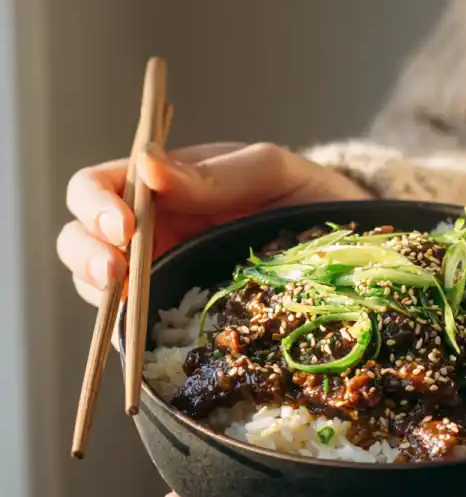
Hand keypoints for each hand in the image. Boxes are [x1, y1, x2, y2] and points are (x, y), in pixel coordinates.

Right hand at [57, 142, 369, 306]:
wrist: (350, 247)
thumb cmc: (311, 198)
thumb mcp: (274, 173)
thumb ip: (216, 173)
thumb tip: (148, 167)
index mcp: (169, 185)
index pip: (103, 184)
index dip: (96, 202)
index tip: (121, 224)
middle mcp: (158, 229)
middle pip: (85, 236)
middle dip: (87, 251)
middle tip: (115, 270)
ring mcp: (167, 272)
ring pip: (101, 282)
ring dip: (98, 289)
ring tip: (123, 298)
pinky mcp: (182, 313)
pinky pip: (139, 320)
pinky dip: (129, 326)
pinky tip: (142, 329)